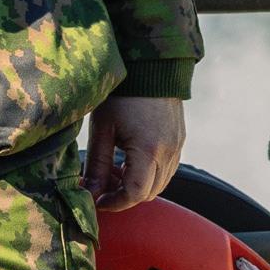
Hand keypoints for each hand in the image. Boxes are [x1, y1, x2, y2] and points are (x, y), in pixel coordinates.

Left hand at [83, 97, 184, 211]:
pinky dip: (149, 173)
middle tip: (102, 184)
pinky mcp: (179, 139)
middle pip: (149, 193)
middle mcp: (168, 152)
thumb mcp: (102, 129)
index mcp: (148, 150)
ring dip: (137, 185)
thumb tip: (90, 193)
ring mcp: (177, 146)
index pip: (135, 193)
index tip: (98, 199)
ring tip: (114, 170)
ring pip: (160, 183)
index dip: (115, 203)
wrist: (150, 66)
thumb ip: (97, 165)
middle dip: (124, 195)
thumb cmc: (122, 94)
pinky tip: (129, 159)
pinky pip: (167, 169)